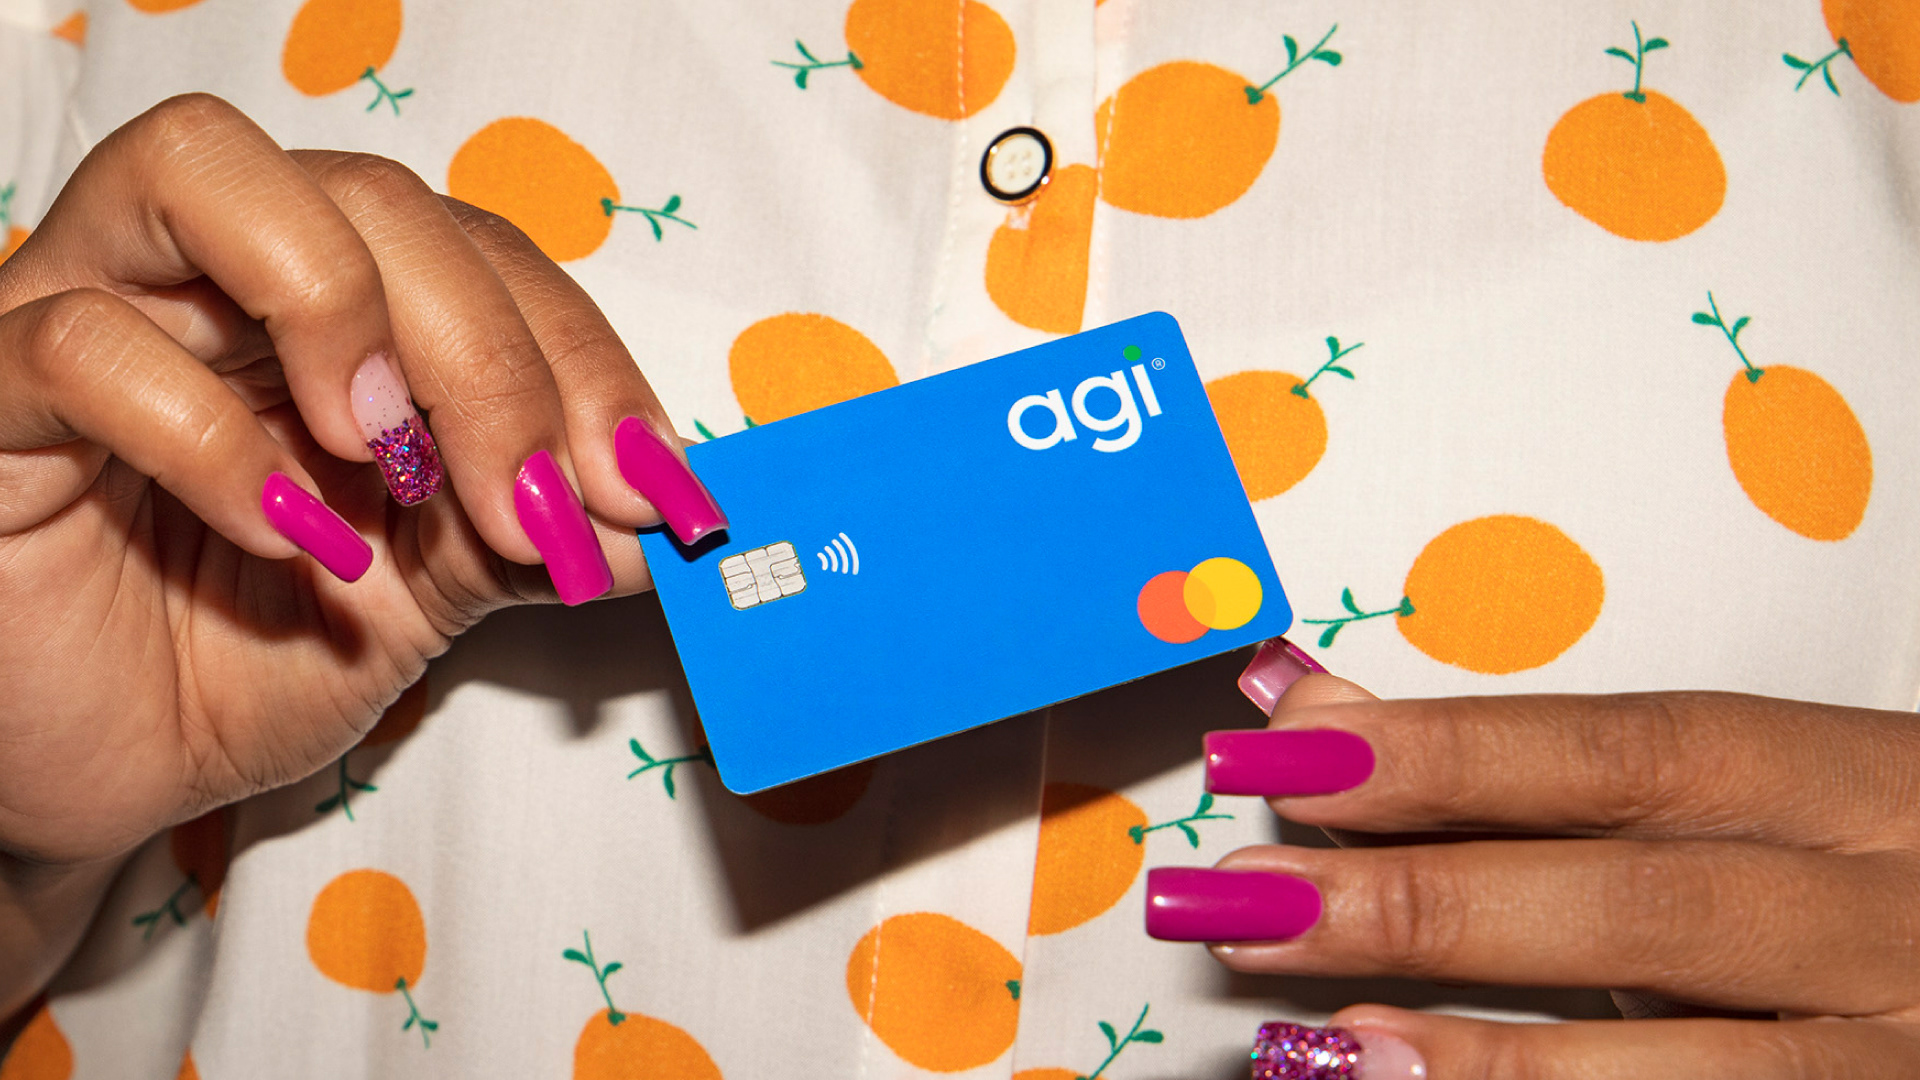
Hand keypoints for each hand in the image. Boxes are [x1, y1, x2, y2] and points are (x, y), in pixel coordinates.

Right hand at [0, 94, 724, 1009]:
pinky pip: (86, 343)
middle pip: (368, 197)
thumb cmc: (254, 659)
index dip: (579, 353)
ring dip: (343, 311)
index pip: (475, 247)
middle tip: (538, 501)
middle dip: (491, 352)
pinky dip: (212, 437)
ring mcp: (88, 310)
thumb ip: (532, 529)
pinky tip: (288, 539)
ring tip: (399, 465)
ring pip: (202, 171)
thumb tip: (657, 512)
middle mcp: (211, 274)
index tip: (648, 484)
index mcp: (330, 303)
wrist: (105, 774)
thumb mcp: (432, 592)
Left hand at [1146, 641, 1919, 1077]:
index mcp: (1856, 783)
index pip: (1635, 752)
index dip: (1454, 756)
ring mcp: (1913, 1049)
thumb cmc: (1865, 871)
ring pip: (1708, 1072)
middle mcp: (1898, 916)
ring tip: (1332, 1048)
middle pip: (1649, 905)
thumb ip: (1548, 769)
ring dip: (1500, 1061)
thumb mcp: (1754, 796)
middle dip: (1434, 904)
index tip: (1286, 756)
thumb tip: (1325, 714)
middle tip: (1251, 906)